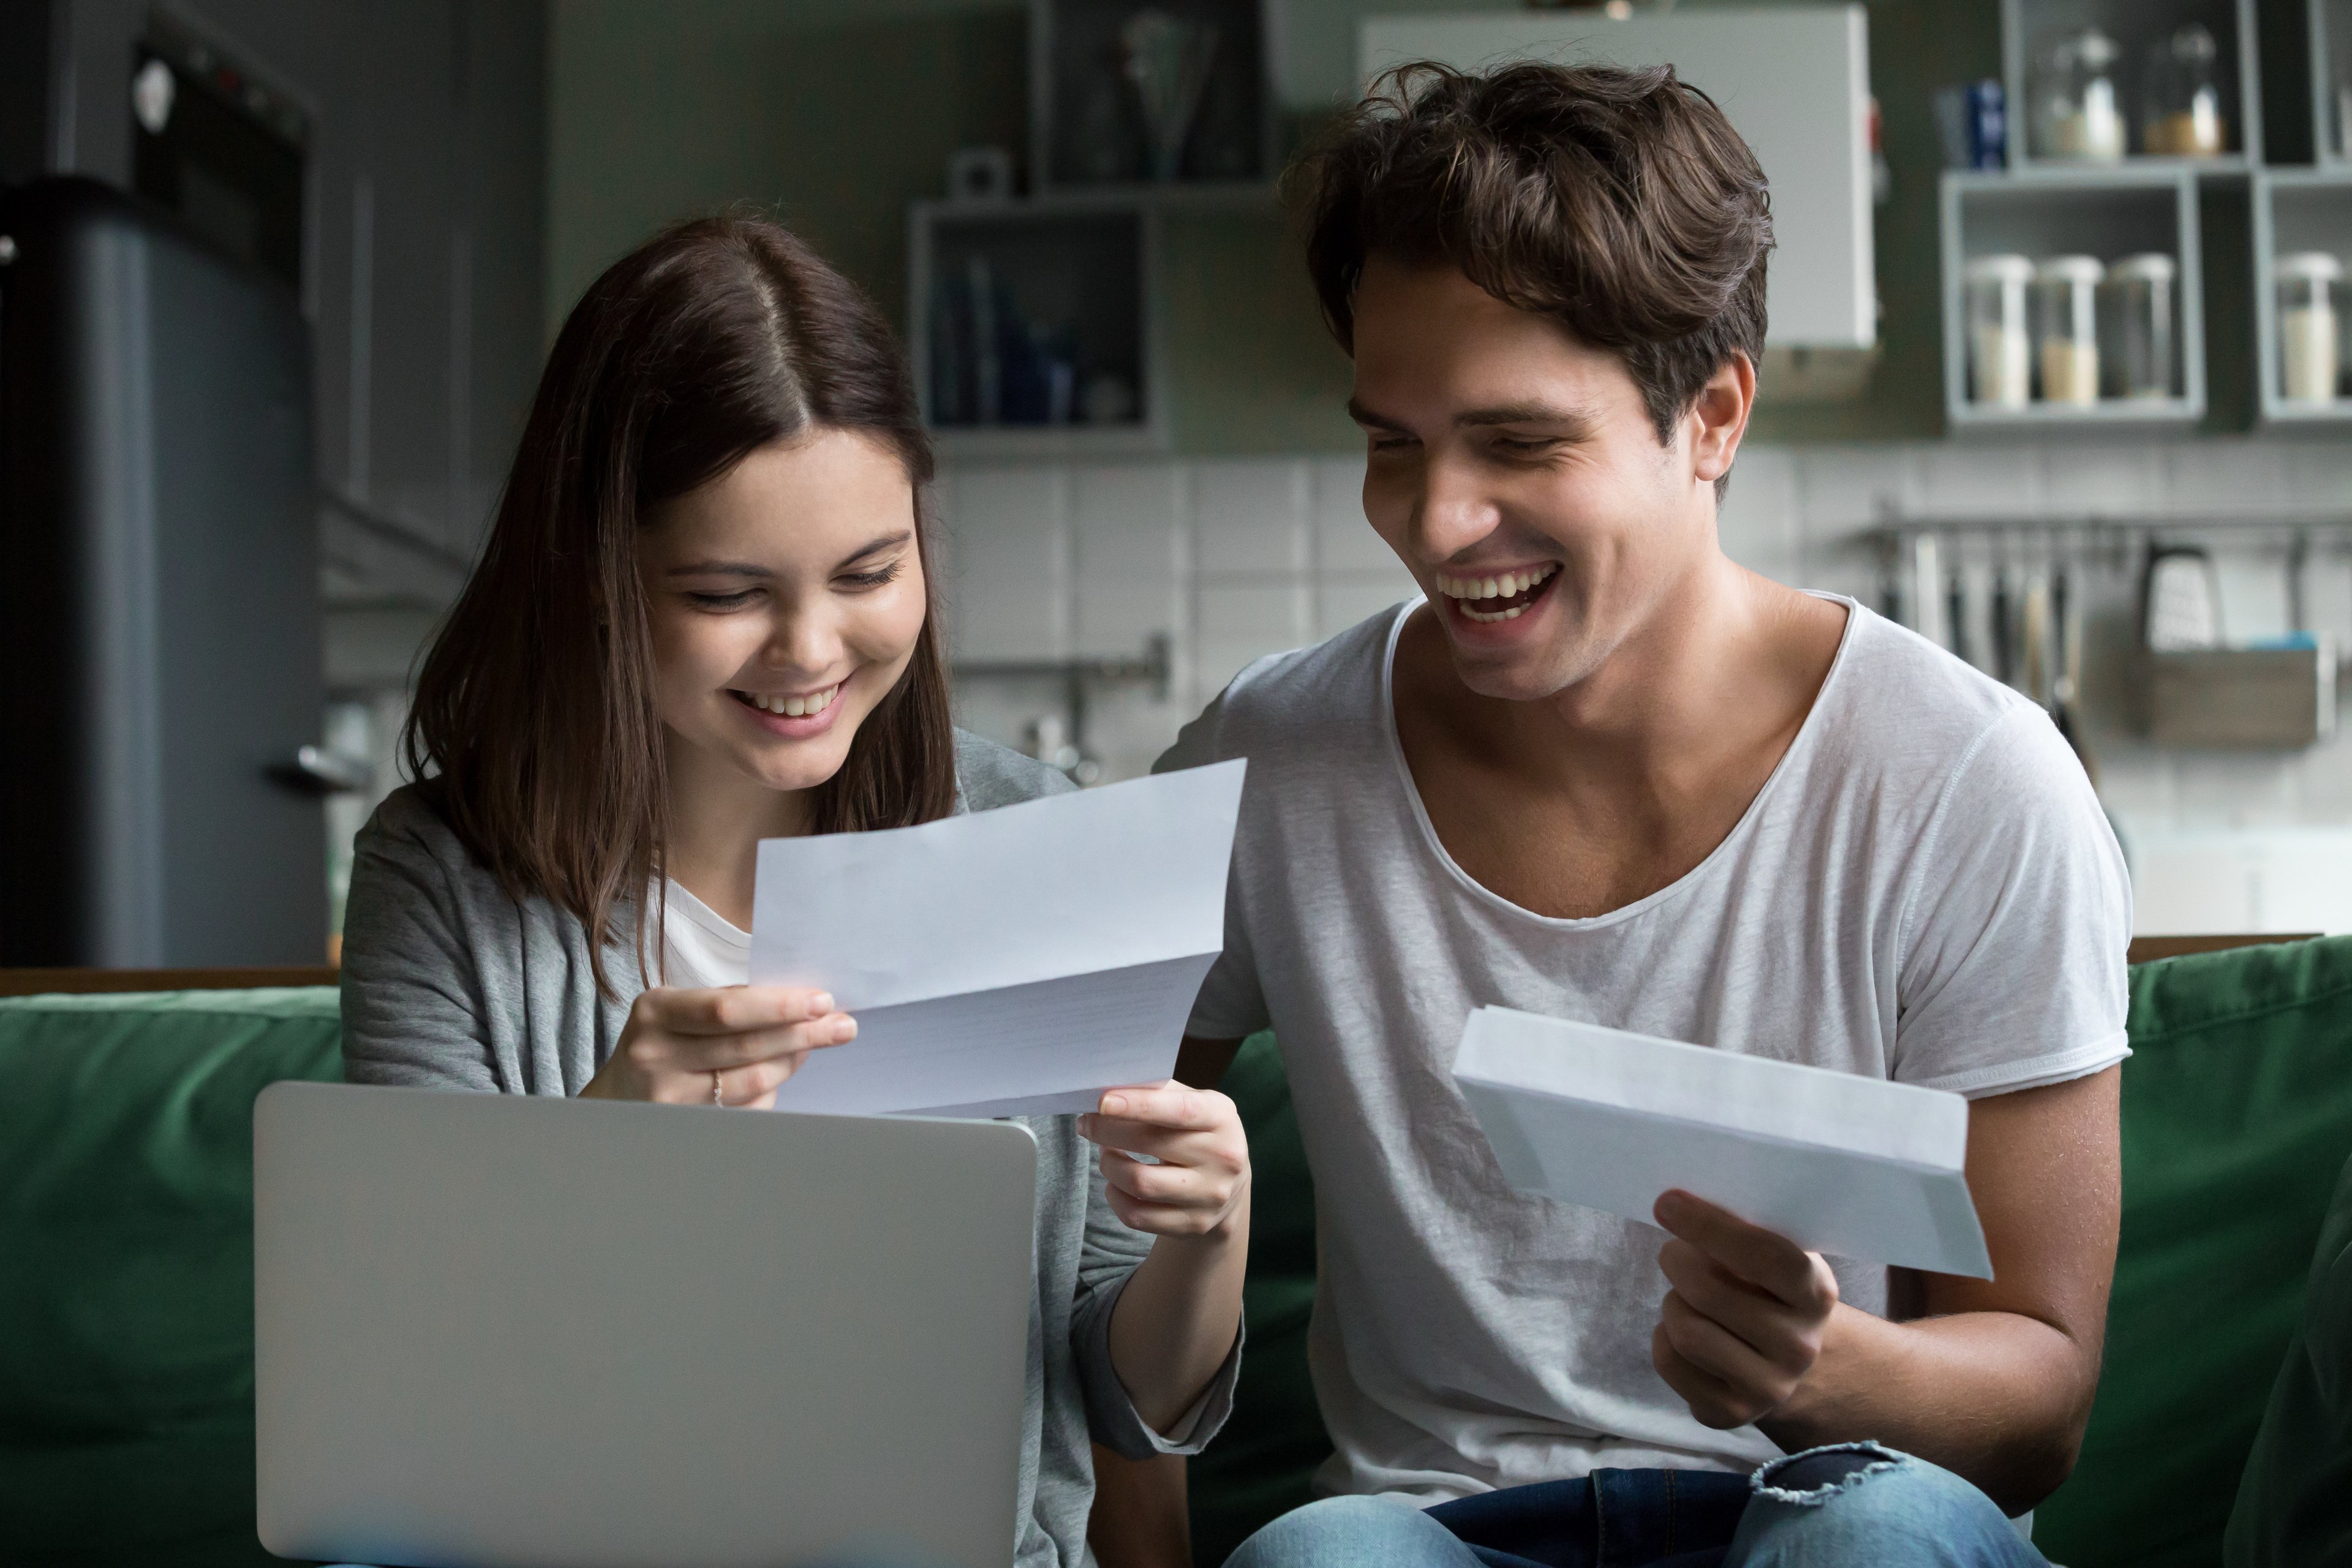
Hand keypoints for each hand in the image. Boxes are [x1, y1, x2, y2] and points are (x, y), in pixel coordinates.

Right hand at [580, 986, 855, 1107]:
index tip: (822, 1001)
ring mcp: (668, 1097)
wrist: (615, 1099)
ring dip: (794, 1060)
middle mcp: (656, 1054)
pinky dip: (772, 1088)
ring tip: (821, 1041)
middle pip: (745, 1045)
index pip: (727, 1009)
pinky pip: (746, 1109)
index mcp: (656, 1011)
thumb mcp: (677, 1010)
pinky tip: (786, 1072)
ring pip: (752, 1080)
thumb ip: (727, 1005)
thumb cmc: (660, 1042)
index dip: (779, 1006)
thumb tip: (799, 1006)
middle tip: (842, 1025)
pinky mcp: (685, 1127)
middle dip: (802, 1033)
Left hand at [1079, 1081, 1249, 1238]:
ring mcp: (1210, 1195)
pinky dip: (1115, 1196)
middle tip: (1086, 1123)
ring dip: (1109, 1165)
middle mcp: (1223, 1158)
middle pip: (1149, 1144)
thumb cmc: (1198, 1134)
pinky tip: (1115, 1183)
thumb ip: (1159, 1093)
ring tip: (1106, 1155)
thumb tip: (1110, 1088)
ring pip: (1139, 1183)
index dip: (1139, 1105)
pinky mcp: (1194, 1225)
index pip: (1179, 1110)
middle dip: (1106, 1131)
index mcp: (1221, 1118)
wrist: (1228, 1188)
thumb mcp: (1194, 1104)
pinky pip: (1136, 1215)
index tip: (1102, 1102)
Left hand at [1649, 1189, 1838, 1429]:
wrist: (1788, 1362)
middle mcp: (1799, 1347)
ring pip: (1684, 1329)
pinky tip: (1683, 1331)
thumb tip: (1682, 1204)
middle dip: (1677, 1261)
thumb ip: (1744, 1232)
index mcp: (1816, 1295)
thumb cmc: (1768, 1290)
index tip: (1666, 1202)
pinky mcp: (1730, 1414)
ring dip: (1672, 1302)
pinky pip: (1669, 1360)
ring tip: (1685, 1296)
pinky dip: (1663, 1336)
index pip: (1766, 1256)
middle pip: (1708, 1292)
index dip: (1712, 1227)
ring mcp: (1768, 1387)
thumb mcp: (1775, 1256)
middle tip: (1673, 1253)